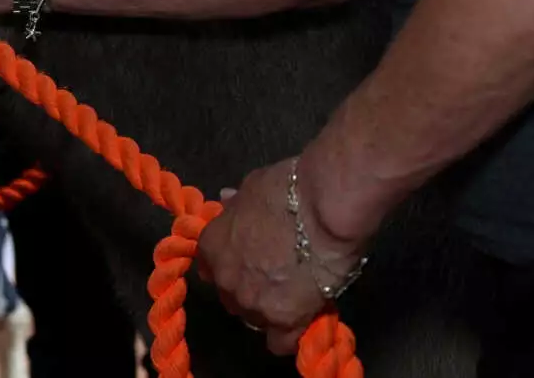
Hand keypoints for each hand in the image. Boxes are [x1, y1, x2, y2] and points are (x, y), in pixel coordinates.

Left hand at [196, 156, 368, 353]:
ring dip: (270, 311)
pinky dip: (290, 336)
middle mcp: (225, 279)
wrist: (323, 208)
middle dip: (250, 290)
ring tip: (295, 296)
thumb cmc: (286, 190)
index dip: (231, 265)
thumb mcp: (251, 189)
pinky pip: (280, 343)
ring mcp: (252, 303)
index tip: (249, 263)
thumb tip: (227, 201)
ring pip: (255, 320)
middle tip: (277, 277)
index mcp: (211, 246)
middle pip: (231, 297)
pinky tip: (302, 322)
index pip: (210, 268)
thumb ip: (237, 206)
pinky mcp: (284, 321)